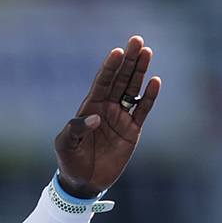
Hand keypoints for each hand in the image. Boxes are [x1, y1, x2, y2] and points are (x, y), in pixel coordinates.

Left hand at [54, 35, 160, 197]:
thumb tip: (96, 117)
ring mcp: (120, 118)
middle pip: (120, 79)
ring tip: (146, 52)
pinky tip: (155, 81)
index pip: (102, 82)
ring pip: (132, 90)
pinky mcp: (132, 131)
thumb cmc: (69, 161)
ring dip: (140, 72)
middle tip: (136, 40)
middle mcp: (106, 108)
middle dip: (128, 60)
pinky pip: (142, 110)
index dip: (109, 66)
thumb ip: (77, 128)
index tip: (117, 51)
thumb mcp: (66, 144)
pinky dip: (149, 97)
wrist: (83, 182)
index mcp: (89, 107)